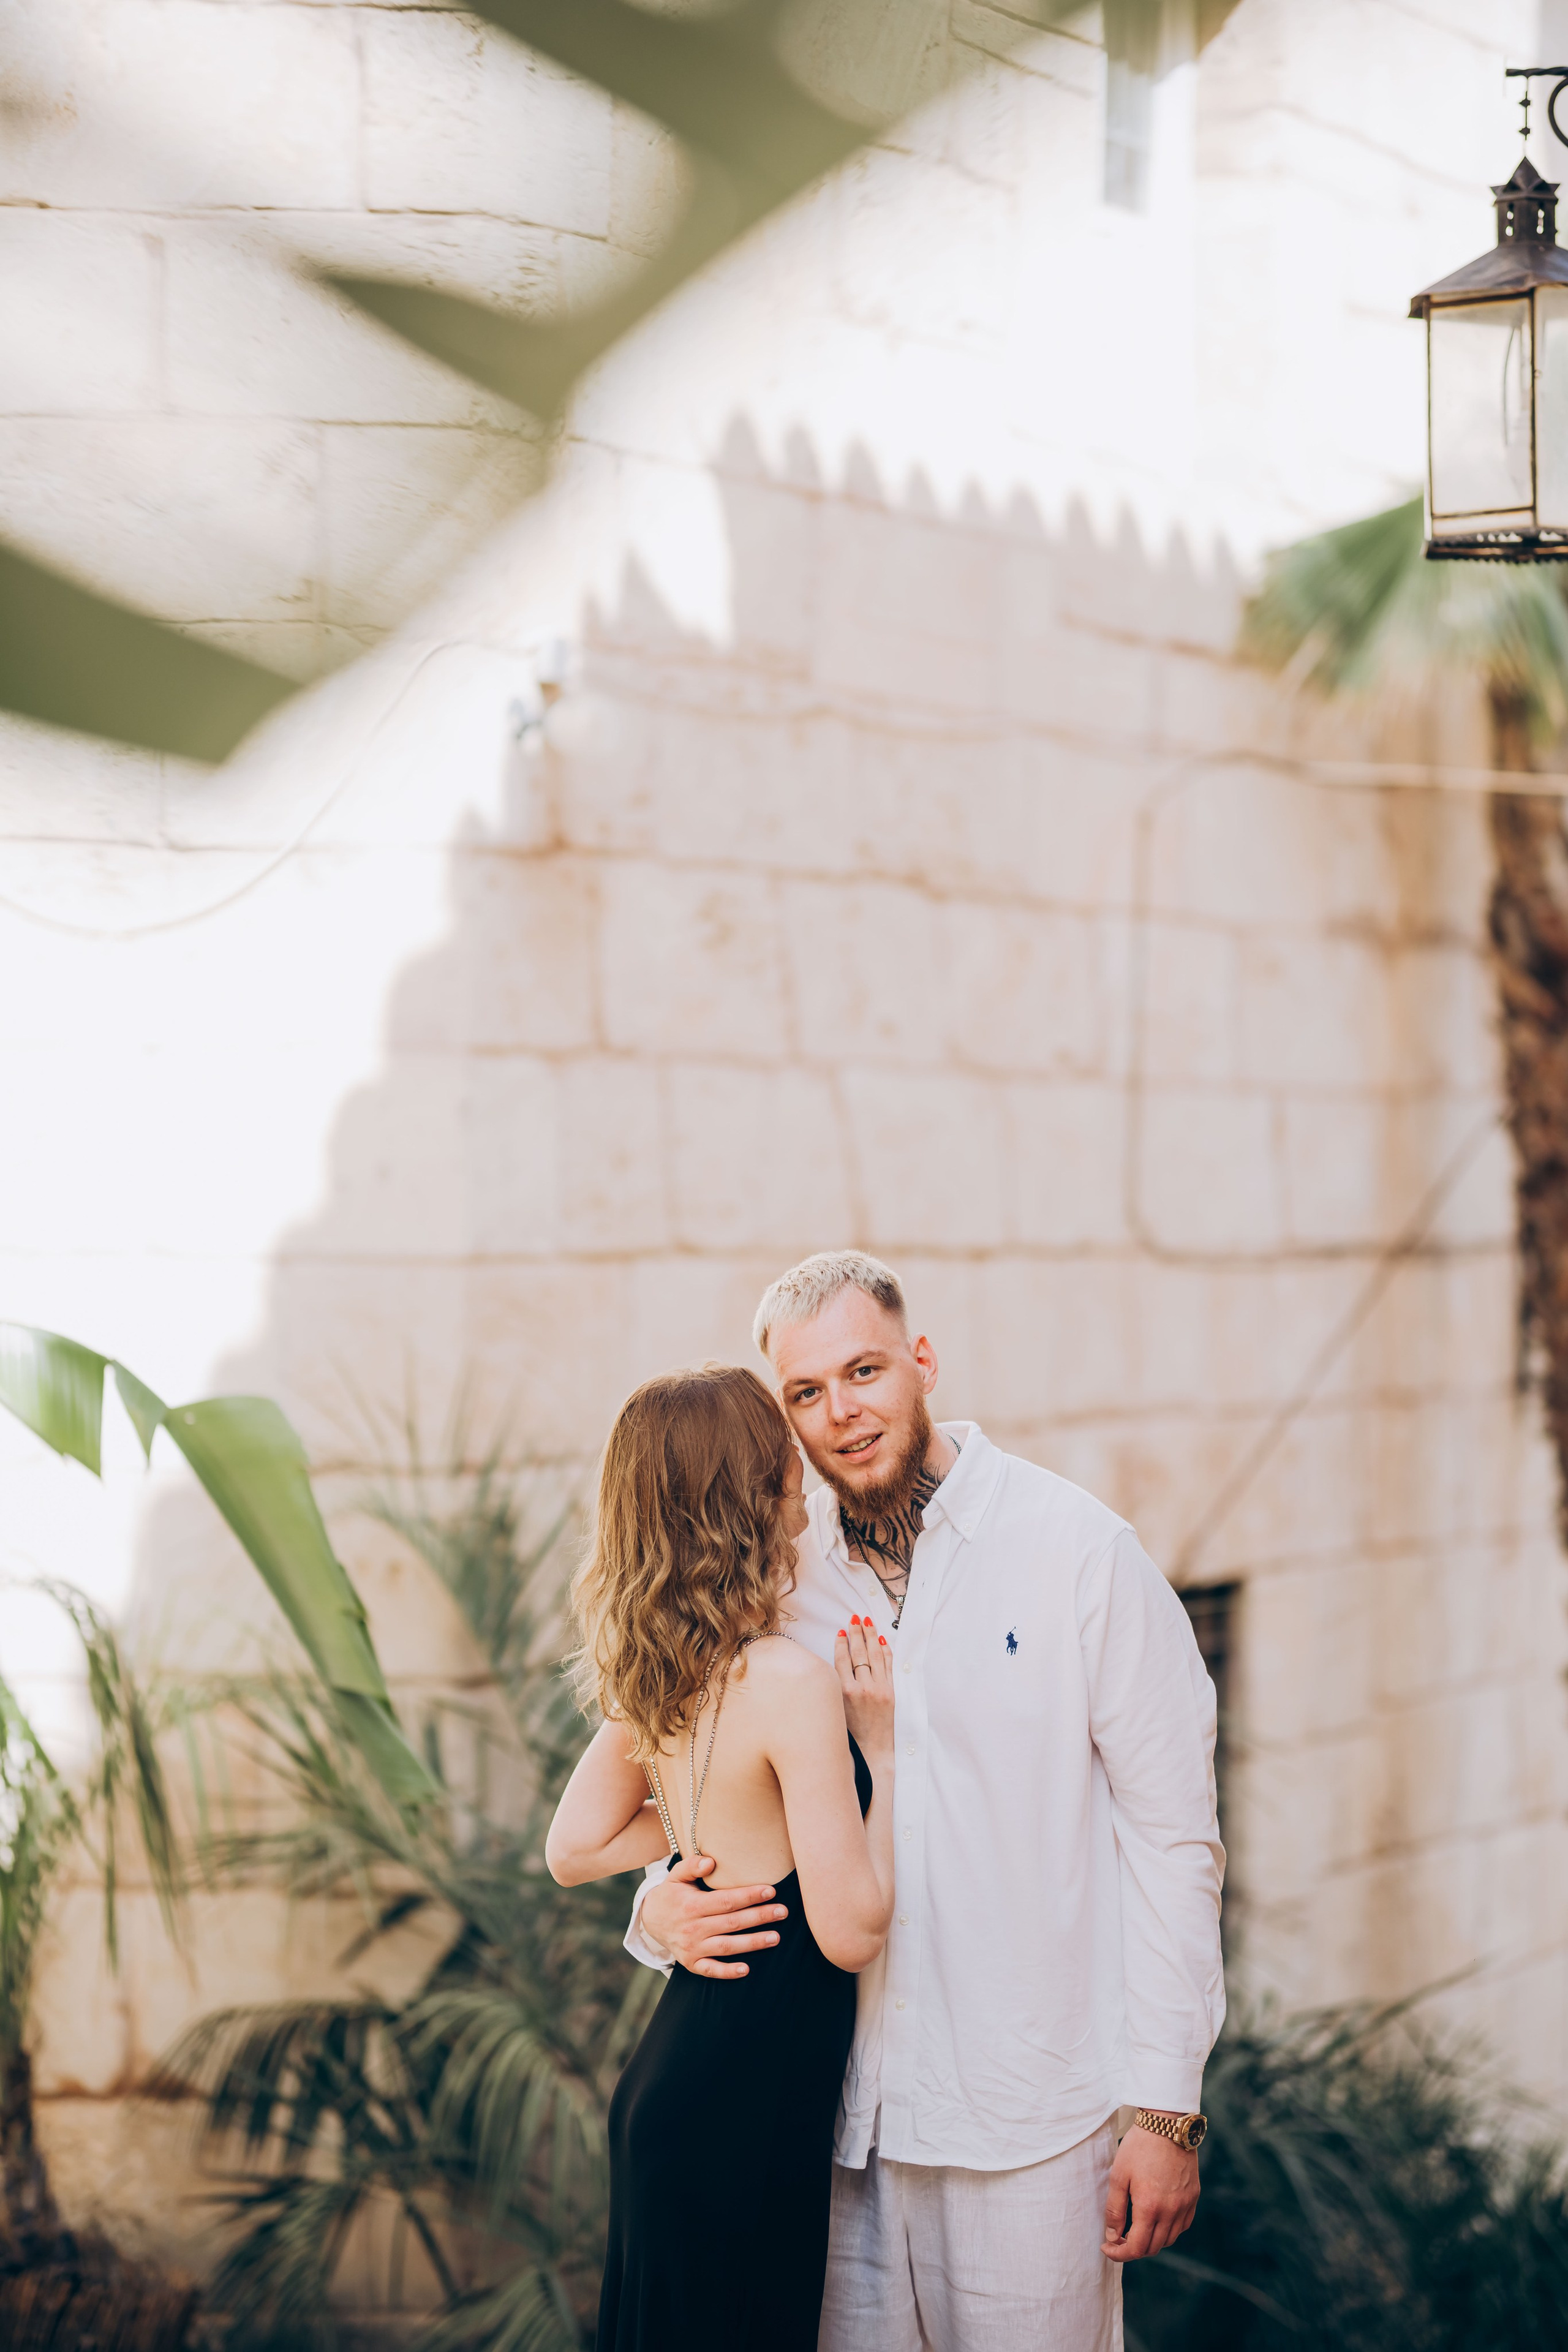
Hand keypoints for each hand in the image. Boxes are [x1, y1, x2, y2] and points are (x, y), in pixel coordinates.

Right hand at [640, 1852, 788, 1978]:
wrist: (650, 1920)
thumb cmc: (672, 1893)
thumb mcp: (676, 1875)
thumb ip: (692, 1865)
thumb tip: (711, 1861)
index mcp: (692, 1905)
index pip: (726, 1901)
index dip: (749, 1896)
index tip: (770, 1891)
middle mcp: (693, 1928)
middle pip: (732, 1923)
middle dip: (759, 1917)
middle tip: (783, 1912)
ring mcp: (692, 1948)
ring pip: (727, 1946)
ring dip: (753, 1943)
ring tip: (776, 1937)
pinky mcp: (692, 1963)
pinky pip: (711, 1969)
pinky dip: (728, 1972)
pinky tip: (746, 1969)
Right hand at [834, 1614, 894, 1752]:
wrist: (871, 1752)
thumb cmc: (849, 1735)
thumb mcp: (834, 1710)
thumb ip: (834, 1688)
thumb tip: (833, 1667)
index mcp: (844, 1692)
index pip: (842, 1659)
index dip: (841, 1643)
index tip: (841, 1631)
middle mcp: (862, 1688)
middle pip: (859, 1653)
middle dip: (856, 1633)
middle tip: (855, 1618)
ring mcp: (879, 1689)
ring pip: (875, 1656)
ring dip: (871, 1636)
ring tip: (868, 1622)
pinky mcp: (891, 1693)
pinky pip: (889, 1666)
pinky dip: (886, 1652)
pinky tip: (882, 1640)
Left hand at [1101, 2124, 1199, 2261]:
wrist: (1167, 2124)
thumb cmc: (1139, 2147)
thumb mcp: (1118, 2175)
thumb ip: (1115, 2210)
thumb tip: (1112, 2236)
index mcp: (1150, 2207)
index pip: (1136, 2247)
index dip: (1119, 2254)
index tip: (1106, 2248)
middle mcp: (1171, 2211)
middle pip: (1153, 2247)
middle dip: (1133, 2249)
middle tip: (1118, 2239)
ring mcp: (1185, 2205)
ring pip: (1169, 2239)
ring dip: (1151, 2241)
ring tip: (1136, 2230)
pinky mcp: (1193, 2197)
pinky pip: (1182, 2226)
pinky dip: (1168, 2231)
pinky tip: (1157, 2220)